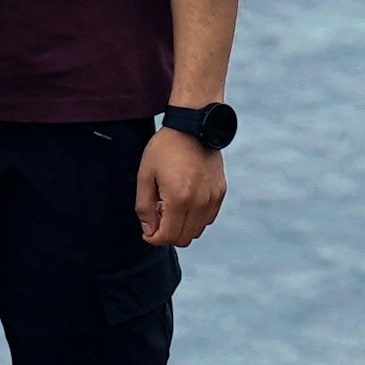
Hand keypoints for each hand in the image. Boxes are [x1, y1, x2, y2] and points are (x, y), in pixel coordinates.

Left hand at [134, 127, 224, 248]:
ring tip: (171, 207)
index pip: (169, 236)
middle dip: (168, 234)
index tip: (147, 231)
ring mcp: (213, 197)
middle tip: (158, 215)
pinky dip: (195, 218)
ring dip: (182, 227)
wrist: (193, 126)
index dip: (154, 239)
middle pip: (184, 238)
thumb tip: (149, 231)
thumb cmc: (165, 148)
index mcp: (179, 198)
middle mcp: (200, 201)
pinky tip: (185, 201)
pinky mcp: (220, 192)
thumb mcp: (145, 175)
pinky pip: (208, 218)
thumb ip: (144, 207)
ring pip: (197, 231)